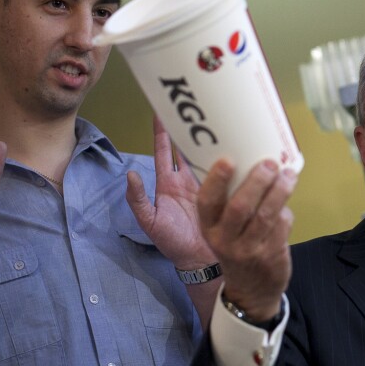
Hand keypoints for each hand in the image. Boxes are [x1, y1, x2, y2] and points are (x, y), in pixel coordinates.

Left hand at [126, 116, 215, 268]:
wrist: (200, 260)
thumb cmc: (172, 242)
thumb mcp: (150, 222)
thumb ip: (138, 200)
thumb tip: (130, 174)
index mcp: (169, 183)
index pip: (163, 150)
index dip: (161, 131)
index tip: (161, 110)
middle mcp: (188, 179)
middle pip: (187, 147)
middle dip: (189, 127)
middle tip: (193, 105)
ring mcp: (208, 183)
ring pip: (207, 155)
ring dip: (210, 139)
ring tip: (215, 118)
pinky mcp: (224, 191)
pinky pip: (226, 170)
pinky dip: (229, 157)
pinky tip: (234, 144)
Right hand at [197, 158, 296, 321]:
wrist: (250, 292)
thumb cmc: (237, 249)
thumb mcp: (224, 231)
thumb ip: (230, 204)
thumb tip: (253, 164)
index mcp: (209, 228)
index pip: (207, 202)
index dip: (216, 180)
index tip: (228, 160)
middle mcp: (225, 240)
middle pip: (240, 206)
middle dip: (257, 181)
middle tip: (269, 164)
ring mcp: (249, 250)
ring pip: (266, 215)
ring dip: (279, 191)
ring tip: (288, 175)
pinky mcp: (271, 255)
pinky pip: (281, 226)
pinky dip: (286, 212)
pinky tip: (286, 204)